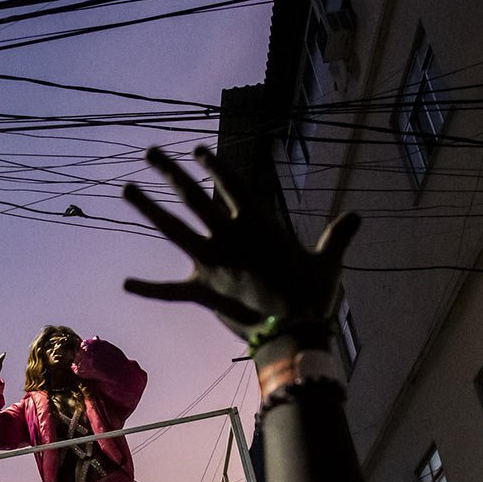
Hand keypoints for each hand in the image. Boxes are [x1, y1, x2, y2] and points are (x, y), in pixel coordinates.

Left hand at [122, 146, 360, 345]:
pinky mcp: (203, 292)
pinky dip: (149, 288)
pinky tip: (125, 283)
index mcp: (257, 224)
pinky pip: (171, 291)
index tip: (197, 150)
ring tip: (126, 189)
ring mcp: (212, 263)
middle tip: (150, 152)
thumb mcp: (327, 263)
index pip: (232, 184)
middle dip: (170, 172)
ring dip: (148, 208)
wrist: (293, 332)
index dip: (215, 164)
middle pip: (193, 197)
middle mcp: (228, 236)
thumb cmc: (312, 296)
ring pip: (174, 229)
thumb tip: (357, 216)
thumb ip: (337, 237)